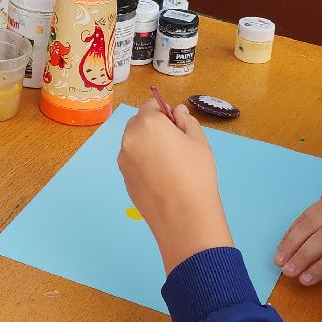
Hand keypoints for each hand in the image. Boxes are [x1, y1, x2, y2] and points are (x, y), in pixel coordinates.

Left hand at [117, 101, 231, 273]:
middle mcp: (129, 138)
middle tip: (175, 144)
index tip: (177, 125)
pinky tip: (161, 178)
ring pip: (134, 143)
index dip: (164, 111)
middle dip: (154, 126)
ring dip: (147, 144)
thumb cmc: (196, 174)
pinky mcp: (123, 178)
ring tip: (169, 164)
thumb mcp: (198, 141)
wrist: (183, 216)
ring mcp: (123, 160)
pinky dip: (143, 162)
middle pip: (139, 122)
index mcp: (147, 124)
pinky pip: (132, 161)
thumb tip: (177, 110)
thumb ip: (186, 121)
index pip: (150, 105)